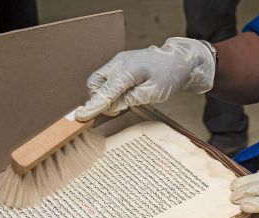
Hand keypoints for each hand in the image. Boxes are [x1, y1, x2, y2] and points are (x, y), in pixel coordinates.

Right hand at [75, 37, 214, 119]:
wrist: (178, 61)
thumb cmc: (169, 76)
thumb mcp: (153, 93)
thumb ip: (130, 99)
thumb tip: (110, 106)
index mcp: (129, 70)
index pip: (106, 91)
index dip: (94, 105)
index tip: (80, 116)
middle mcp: (119, 63)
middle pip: (95, 84)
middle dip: (99, 99)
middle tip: (117, 108)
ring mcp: (117, 62)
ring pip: (97, 81)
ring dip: (103, 95)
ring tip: (122, 102)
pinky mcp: (119, 64)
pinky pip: (105, 78)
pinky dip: (108, 90)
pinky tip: (122, 95)